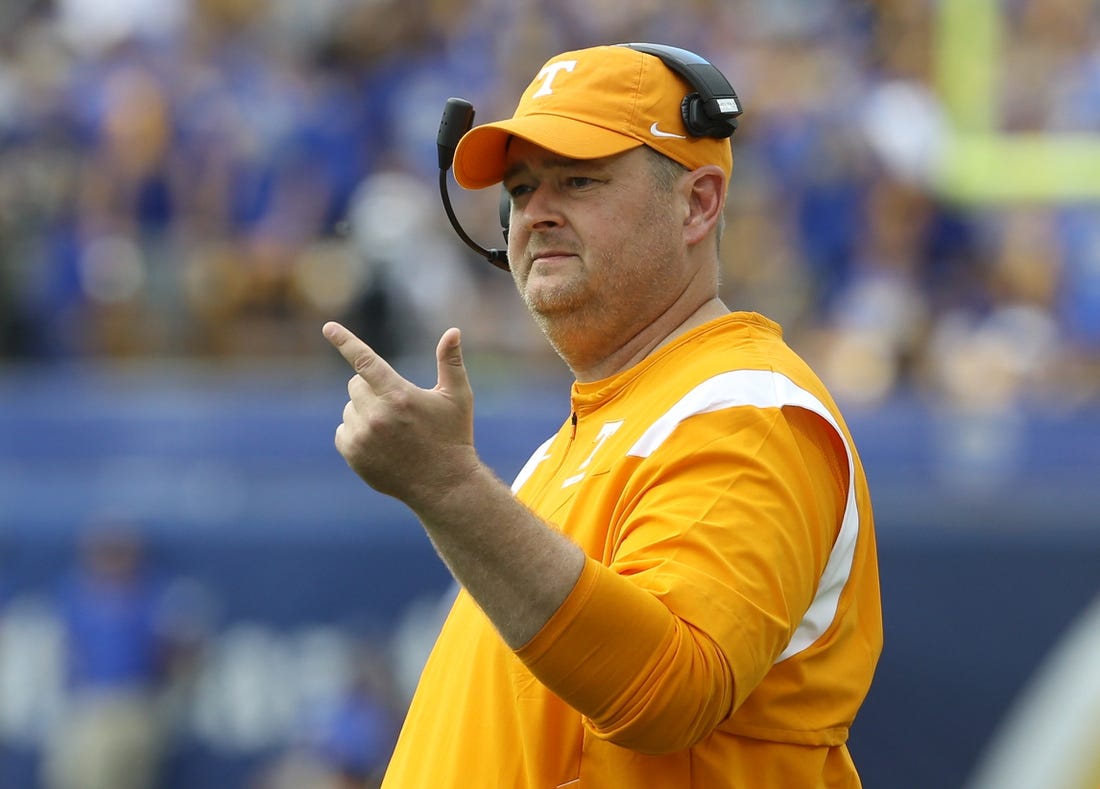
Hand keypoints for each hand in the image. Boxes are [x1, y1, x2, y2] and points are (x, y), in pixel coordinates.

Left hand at [323, 321, 478, 508]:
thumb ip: (451, 362)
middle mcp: (377, 415)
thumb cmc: (453, 436)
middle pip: (355, 385)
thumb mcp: (458, 397)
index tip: (328, 328)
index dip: (345, 342)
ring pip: (349, 408)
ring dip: (365, 411)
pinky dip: (357, 432)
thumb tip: (453, 331)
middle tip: (396, 405)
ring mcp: (362, 436)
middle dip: (372, 388)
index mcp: (399, 396)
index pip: (365, 362)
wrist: (444, 485)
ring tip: (393, 430)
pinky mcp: (353, 455)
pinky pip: (343, 430)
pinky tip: (381, 444)